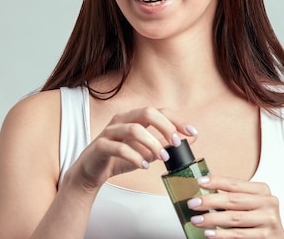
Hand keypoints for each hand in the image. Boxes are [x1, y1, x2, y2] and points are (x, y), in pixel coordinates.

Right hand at [66, 106, 197, 190]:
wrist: (91, 172)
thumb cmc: (118, 158)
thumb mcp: (146, 151)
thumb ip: (164, 145)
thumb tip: (189, 140)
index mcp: (133, 118)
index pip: (158, 111)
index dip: (176, 120)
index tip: (192, 132)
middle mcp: (121, 120)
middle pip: (146, 112)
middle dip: (165, 126)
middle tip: (177, 143)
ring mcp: (110, 131)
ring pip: (134, 129)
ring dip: (152, 143)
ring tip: (162, 158)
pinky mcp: (101, 146)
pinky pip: (119, 147)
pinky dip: (135, 157)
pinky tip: (144, 165)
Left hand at [187, 175, 283, 237]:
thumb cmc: (259, 220)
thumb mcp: (250, 204)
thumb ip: (233, 197)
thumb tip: (203, 193)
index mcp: (262, 190)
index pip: (235, 183)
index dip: (216, 181)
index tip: (200, 182)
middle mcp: (268, 203)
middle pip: (233, 200)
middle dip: (209, 201)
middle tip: (192, 203)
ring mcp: (268, 220)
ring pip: (234, 218)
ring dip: (211, 219)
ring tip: (196, 220)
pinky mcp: (266, 237)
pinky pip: (239, 235)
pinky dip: (221, 235)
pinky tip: (210, 234)